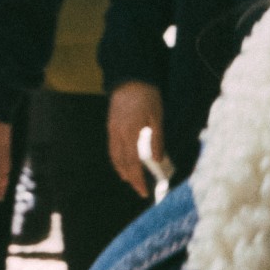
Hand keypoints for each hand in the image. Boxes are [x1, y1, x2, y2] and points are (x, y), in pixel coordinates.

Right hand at [106, 81, 164, 198]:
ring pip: (114, 155)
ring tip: (131, 180)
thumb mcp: (157, 117)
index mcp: (130, 132)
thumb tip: (158, 160)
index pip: (132, 162)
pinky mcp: (111, 125)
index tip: (143, 191)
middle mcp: (118, 133)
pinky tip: (123, 162)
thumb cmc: (147, 97)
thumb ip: (157, 139)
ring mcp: (112, 129)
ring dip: (122, 170)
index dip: (137, 178)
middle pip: (121, 162)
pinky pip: (112, 147)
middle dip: (130, 177)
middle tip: (140, 190)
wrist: (130, 78)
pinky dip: (117, 158)